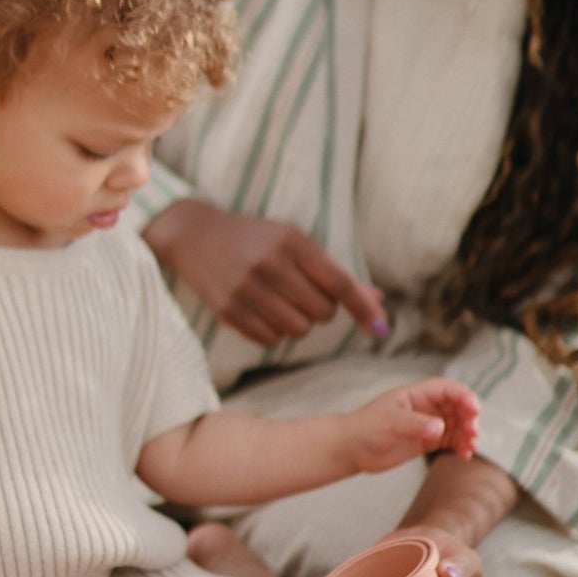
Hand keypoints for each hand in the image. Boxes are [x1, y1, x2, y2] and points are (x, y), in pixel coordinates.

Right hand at [144, 199, 386, 345]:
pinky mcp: (228, 311)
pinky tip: (261, 311)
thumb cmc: (257, 239)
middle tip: (302, 294)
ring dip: (297, 323)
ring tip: (280, 302)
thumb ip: (335, 273)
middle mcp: (270, 265)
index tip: (382, 328)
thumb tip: (377, 301)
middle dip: (320, 310)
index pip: (339, 283)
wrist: (195, 235)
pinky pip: (270, 341)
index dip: (363, 308)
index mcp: (292, 242)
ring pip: (298, 331)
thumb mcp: (295, 242)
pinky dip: (274, 332)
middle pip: (322, 313)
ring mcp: (246, 290)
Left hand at [345, 379, 480, 472]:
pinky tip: (464, 455)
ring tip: (469, 447)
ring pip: (456, 425)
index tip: (474, 409)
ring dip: (467, 434)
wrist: (351, 449)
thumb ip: (415, 424)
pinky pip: (450, 440)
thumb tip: (440, 427)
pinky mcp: (425, 441)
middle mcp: (424, 407)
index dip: (463, 396)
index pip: (446, 389)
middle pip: (456, 406)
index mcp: (416, 395)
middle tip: (472, 432)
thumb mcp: (390, 422)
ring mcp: (426, 424)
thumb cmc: (366, 428)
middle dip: (468, 417)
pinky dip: (460, 446)